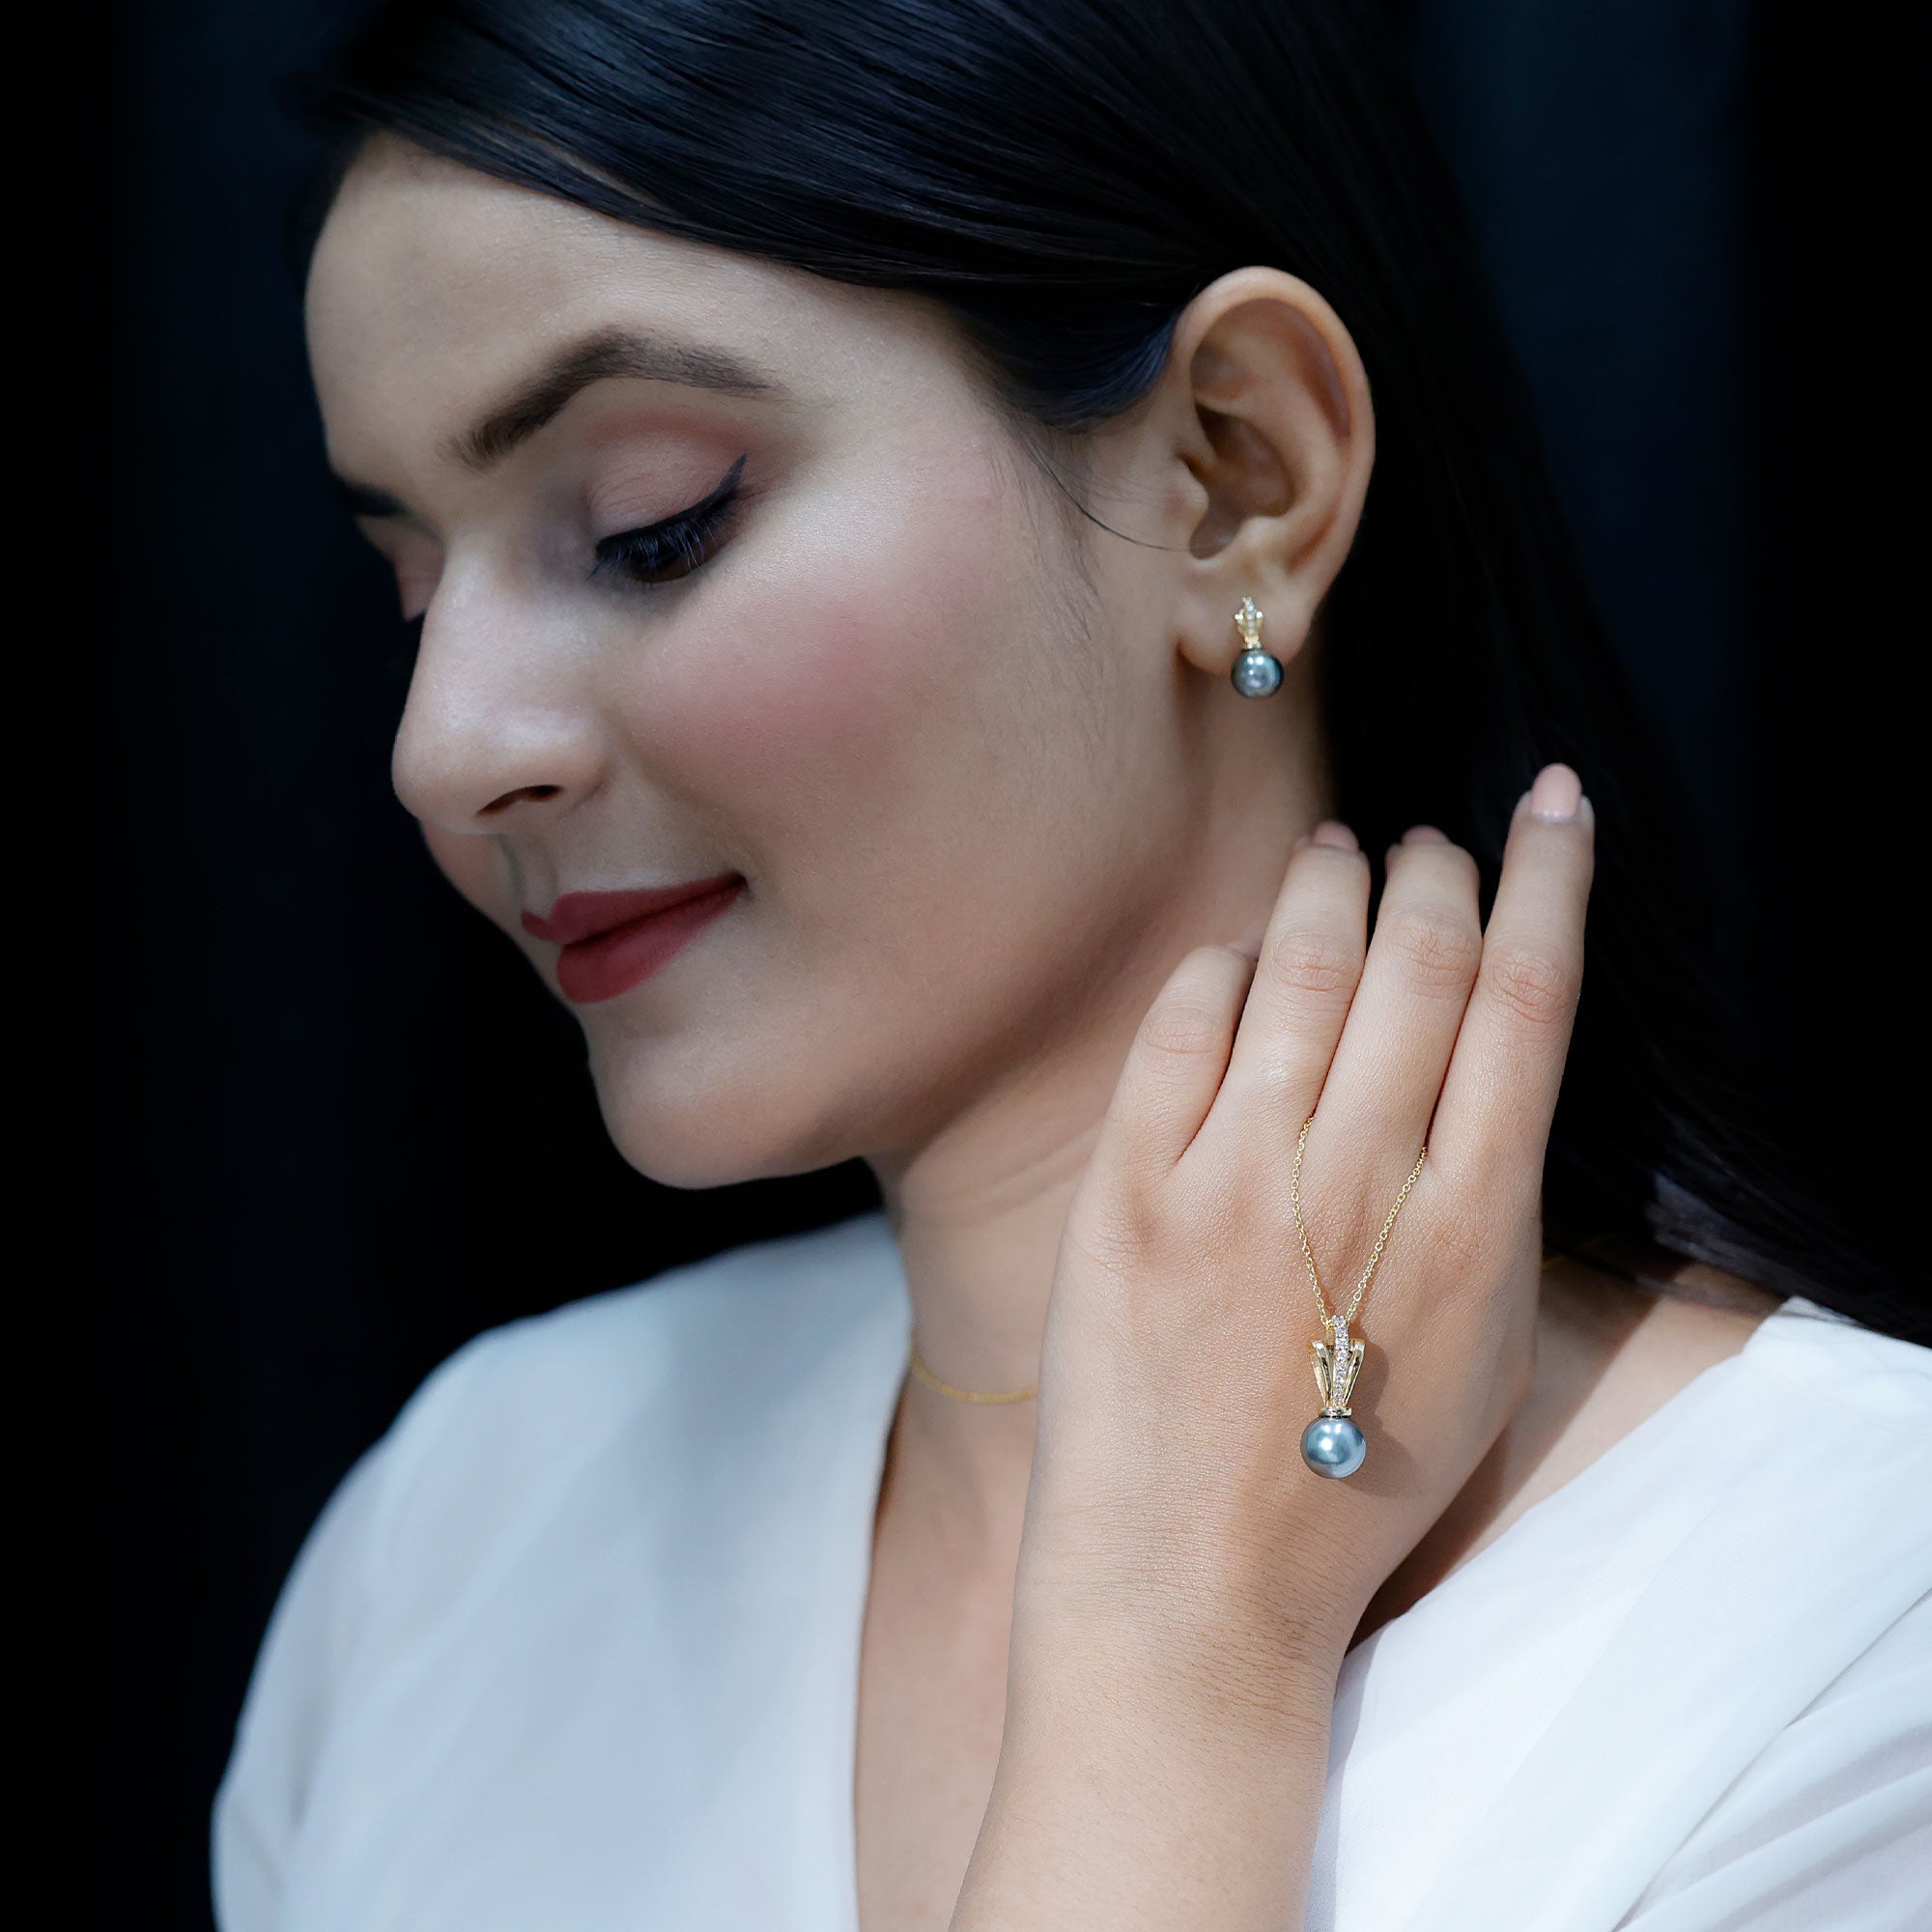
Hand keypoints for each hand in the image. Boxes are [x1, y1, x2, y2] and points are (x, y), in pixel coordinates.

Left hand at [1012, 765, 1595, 1694]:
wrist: (1189, 1584)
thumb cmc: (1347, 1479)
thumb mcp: (1479, 1346)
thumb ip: (1488, 1190)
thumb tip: (1482, 1038)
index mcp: (1471, 1222)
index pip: (1528, 996)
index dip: (1547, 877)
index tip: (1550, 802)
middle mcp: (1358, 1181)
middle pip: (1420, 959)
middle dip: (1437, 870)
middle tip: (1430, 843)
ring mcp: (1233, 1179)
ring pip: (1301, 968)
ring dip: (1330, 887)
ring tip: (1341, 852)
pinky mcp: (1126, 1190)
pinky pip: (1179, 1026)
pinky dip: (1218, 967)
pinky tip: (1239, 956)